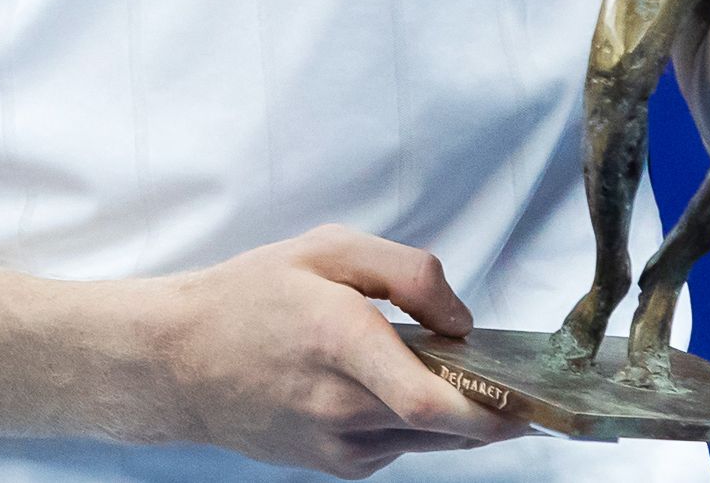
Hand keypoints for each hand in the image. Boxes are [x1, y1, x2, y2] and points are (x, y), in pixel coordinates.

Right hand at [126, 228, 523, 476]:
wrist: (178, 361)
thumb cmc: (250, 296)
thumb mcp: (324, 248)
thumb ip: (406, 272)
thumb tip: (464, 323)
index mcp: (341, 342)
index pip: (433, 404)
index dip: (496, 411)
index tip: (531, 395)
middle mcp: (342, 406)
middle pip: (450, 430)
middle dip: (493, 407)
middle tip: (512, 378)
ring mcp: (339, 445)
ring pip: (432, 443)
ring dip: (458, 415)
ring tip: (445, 371)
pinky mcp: (336, 466)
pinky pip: (401, 448)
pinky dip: (415, 422)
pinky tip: (391, 387)